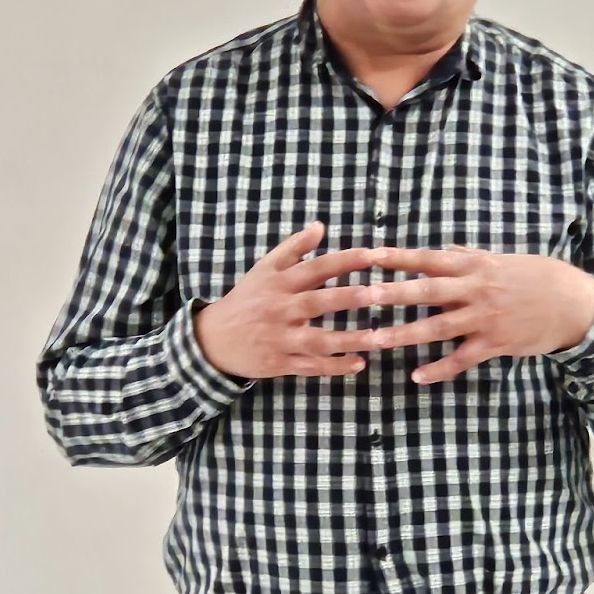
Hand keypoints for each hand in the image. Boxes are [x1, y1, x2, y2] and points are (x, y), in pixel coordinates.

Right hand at [194, 223, 377, 379]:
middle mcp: (280, 309)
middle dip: (349, 298)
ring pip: (318, 340)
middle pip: (318, 302)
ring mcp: (280, 338)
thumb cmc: (246, 300)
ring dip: (349, 339)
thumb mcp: (264, 269)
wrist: (212, 338)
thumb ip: (293, 248)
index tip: (375, 255)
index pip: (317, 267)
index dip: (346, 261)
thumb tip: (320, 226)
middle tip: (380, 294)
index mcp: (280, 283)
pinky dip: (334, 367)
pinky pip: (310, 366)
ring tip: (380, 338)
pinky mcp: (279, 363)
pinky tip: (359, 364)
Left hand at [362, 246, 593, 383]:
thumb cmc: (536, 278)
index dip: (398, 258)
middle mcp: (476, 290)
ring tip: (376, 340)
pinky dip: (439, 369)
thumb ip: (469, 257)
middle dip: (392, 293)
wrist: (574, 303)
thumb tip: (443, 249)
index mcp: (475, 266)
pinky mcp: (494, 344)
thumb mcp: (502, 260)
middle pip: (427, 291)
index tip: (368, 255)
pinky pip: (461, 359)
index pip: (429, 258)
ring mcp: (484, 319)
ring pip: (438, 327)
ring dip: (405, 334)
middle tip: (361, 295)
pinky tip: (417, 377)